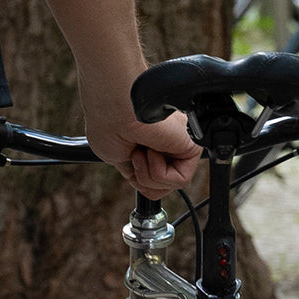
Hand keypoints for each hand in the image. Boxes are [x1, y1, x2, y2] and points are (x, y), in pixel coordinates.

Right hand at [85, 110, 200, 199]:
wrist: (115, 111)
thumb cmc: (108, 124)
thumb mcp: (116, 156)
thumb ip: (136, 169)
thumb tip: (146, 180)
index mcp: (149, 143)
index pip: (150, 178)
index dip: (135, 177)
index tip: (126, 157)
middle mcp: (166, 143)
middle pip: (160, 186)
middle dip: (142, 178)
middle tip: (133, 154)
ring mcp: (178, 146)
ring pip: (168, 185)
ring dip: (147, 175)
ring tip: (140, 150)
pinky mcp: (191, 148)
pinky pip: (180, 180)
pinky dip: (158, 173)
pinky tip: (151, 151)